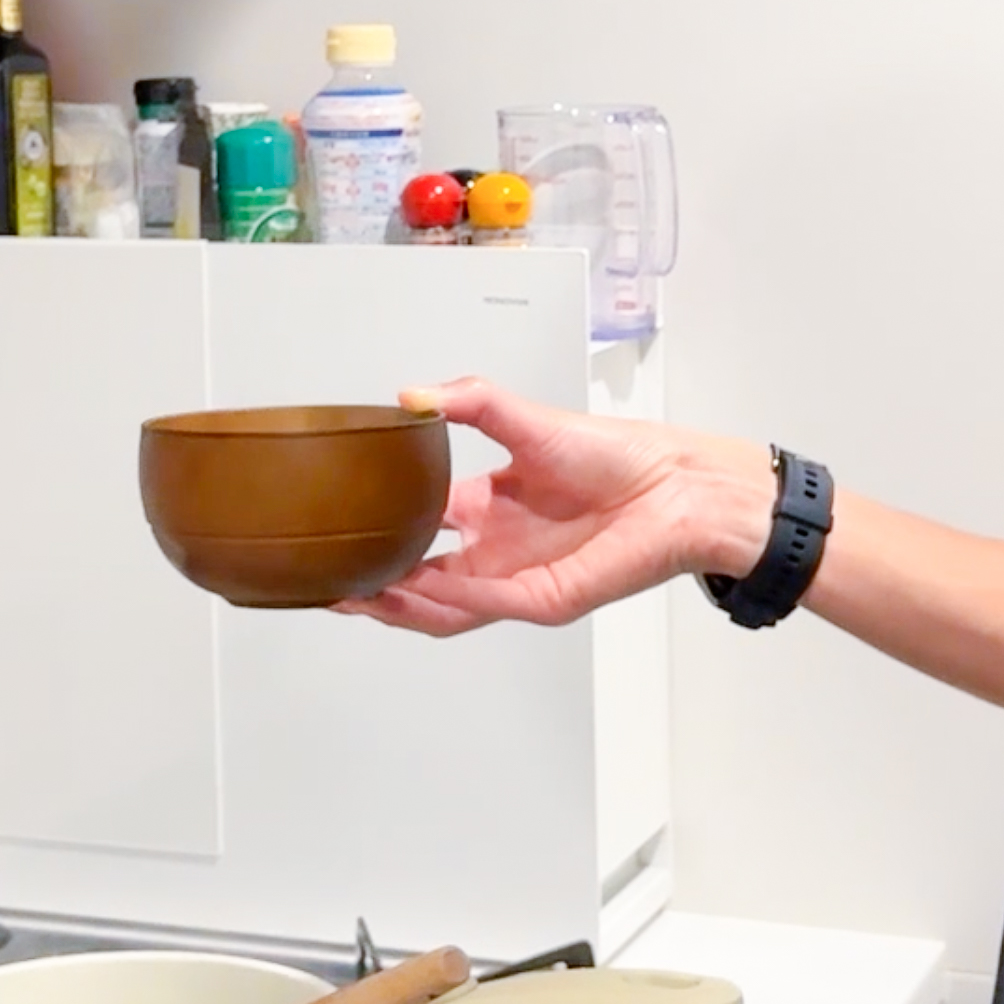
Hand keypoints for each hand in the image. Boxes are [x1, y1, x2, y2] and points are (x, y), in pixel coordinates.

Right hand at [338, 377, 769, 636]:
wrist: (674, 484)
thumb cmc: (617, 455)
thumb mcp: (526, 418)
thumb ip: (469, 402)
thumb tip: (411, 394)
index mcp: (486, 509)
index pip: (417, 530)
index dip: (376, 534)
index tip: (335, 530)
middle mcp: (495, 550)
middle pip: (419, 583)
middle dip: (373, 588)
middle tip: (330, 583)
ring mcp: (516, 581)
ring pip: (441, 609)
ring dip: (398, 605)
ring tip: (356, 596)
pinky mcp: (543, 599)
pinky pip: (484, 604)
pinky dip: (446, 598)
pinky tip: (416, 585)